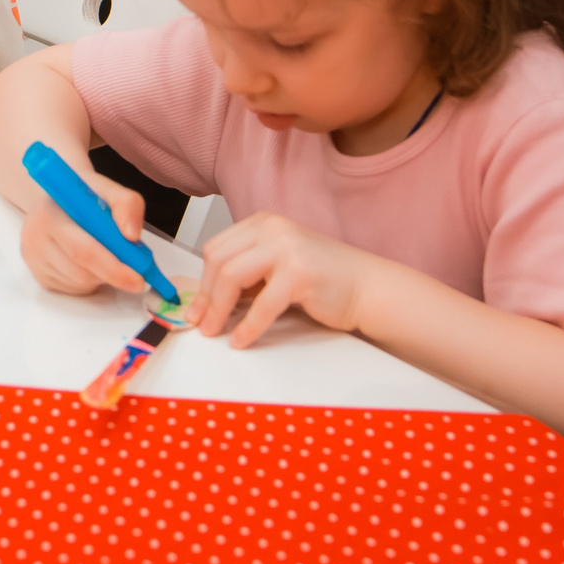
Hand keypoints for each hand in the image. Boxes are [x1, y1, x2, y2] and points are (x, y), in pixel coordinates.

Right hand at [18, 158, 152, 295]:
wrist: (58, 195)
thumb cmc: (85, 194)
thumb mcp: (110, 189)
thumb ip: (127, 205)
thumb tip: (132, 235)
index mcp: (49, 214)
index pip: (83, 250)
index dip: (113, 267)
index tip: (138, 278)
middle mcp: (35, 239)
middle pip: (81, 272)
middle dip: (113, 276)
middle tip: (137, 276)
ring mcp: (34, 260)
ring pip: (79, 283)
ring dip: (102, 277)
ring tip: (107, 255)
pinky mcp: (39, 276)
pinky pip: (73, 289)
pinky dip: (90, 281)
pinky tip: (90, 262)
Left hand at [188, 211, 375, 346]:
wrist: (367, 287)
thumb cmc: (323, 279)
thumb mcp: (277, 265)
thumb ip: (247, 274)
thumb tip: (207, 300)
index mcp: (263, 223)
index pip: (217, 248)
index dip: (202, 282)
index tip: (196, 307)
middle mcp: (272, 229)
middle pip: (218, 261)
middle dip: (206, 297)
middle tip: (200, 323)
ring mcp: (286, 248)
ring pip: (231, 277)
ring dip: (218, 310)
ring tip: (214, 332)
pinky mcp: (299, 274)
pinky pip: (261, 305)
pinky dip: (246, 327)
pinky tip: (240, 340)